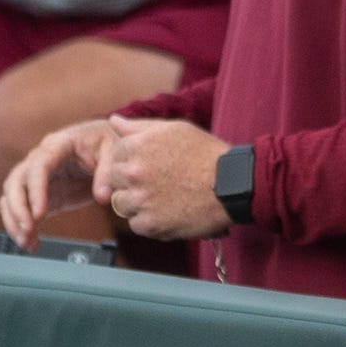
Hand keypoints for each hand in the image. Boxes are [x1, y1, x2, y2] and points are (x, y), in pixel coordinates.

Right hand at [0, 120, 109, 249]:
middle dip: (17, 208)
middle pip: (16, 182)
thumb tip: (103, 196)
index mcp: (58, 145)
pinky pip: (25, 211)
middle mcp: (41, 161)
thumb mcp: (114, 150)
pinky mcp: (44, 196)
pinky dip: (24, 228)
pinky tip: (31, 244)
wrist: (108, 146)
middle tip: (27, 229)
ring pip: (13, 197)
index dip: (35, 191)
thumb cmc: (109, 141)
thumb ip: (107, 173)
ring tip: (26, 242)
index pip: (38, 167)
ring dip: (14, 220)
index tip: (39, 213)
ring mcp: (40, 179)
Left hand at [91, 116, 228, 240]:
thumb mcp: (174, 130)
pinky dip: (149, 221)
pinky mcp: (151, 224)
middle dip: (131, 182)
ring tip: (162, 199)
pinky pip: (136, 225)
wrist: (232, 185)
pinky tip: (168, 212)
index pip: (116, 155)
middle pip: (114, 180)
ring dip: (137, 203)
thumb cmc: (206, 154)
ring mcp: (141, 200)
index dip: (132, 161)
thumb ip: (139, 127)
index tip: (151, 166)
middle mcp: (134, 173)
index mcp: (136, 146)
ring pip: (121, 204)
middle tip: (156, 184)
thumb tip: (113, 121)